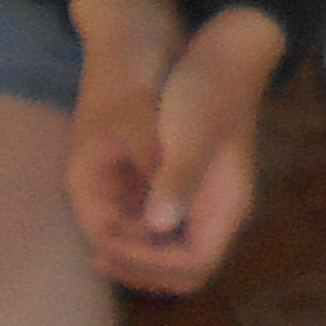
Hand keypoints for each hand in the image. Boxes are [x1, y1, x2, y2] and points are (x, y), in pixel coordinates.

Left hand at [119, 11, 282, 293]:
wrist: (225, 55)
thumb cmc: (206, 93)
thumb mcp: (188, 135)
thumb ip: (177, 180)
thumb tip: (158, 225)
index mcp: (226, 205)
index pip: (193, 266)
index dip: (150, 265)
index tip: (110, 245)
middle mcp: (221, 211)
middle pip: (186, 270)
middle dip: (143, 269)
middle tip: (100, 255)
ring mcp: (210, 200)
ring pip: (176, 253)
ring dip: (139, 255)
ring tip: (100, 240)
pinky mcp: (195, 186)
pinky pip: (169, 230)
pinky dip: (141, 235)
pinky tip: (113, 218)